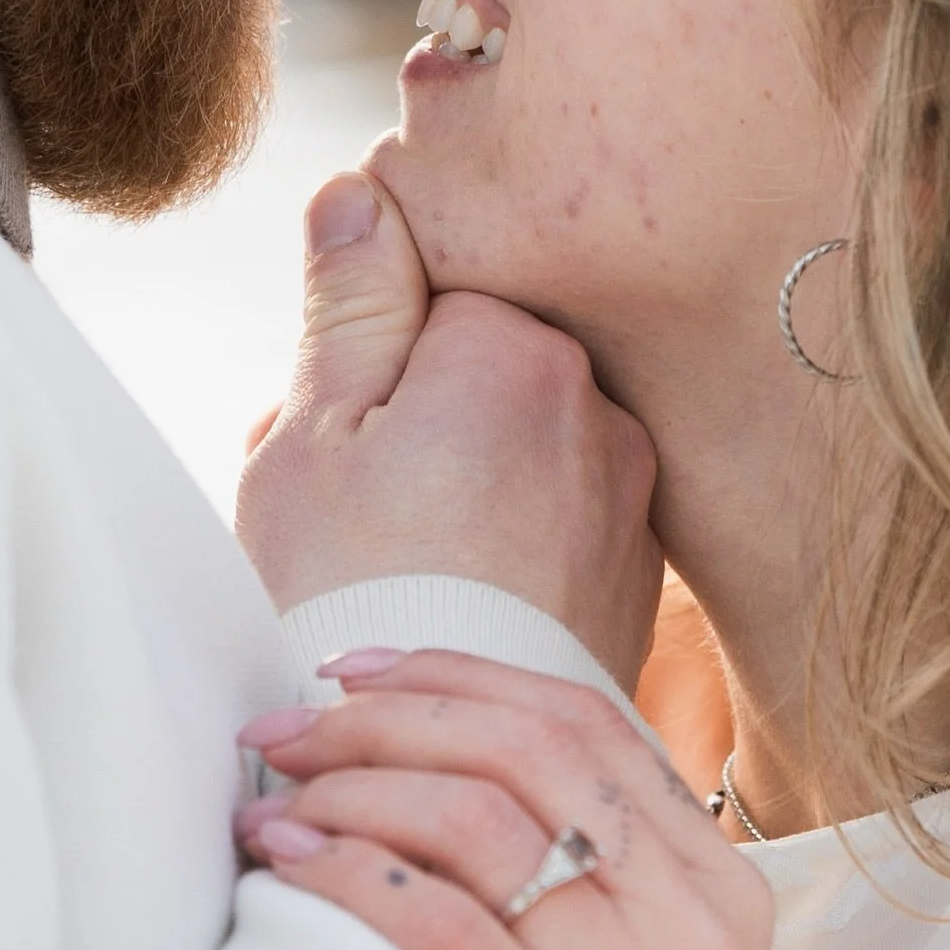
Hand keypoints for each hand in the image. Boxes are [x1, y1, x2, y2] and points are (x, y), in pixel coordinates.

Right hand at [236, 171, 662, 685]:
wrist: (438, 765)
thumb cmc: (347, 594)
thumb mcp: (313, 434)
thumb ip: (348, 298)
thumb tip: (363, 184)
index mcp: (513, 347)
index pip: (435, 287)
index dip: (370, 351)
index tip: (343, 425)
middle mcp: (596, 404)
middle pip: (480, 361)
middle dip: (415, 408)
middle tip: (358, 503)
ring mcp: (628, 489)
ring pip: (518, 435)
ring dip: (462, 469)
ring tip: (403, 558)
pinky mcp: (637, 563)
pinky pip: (559, 506)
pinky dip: (512, 530)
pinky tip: (460, 589)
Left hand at [236, 650, 781, 949]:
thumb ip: (610, 865)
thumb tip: (458, 753)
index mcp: (715, 884)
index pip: (580, 720)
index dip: (458, 671)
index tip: (358, 668)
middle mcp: (690, 923)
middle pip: (520, 749)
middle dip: (385, 717)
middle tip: (288, 726)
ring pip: (476, 821)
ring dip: (352, 791)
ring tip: (276, 802)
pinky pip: (444, 932)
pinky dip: (353, 877)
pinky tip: (292, 868)